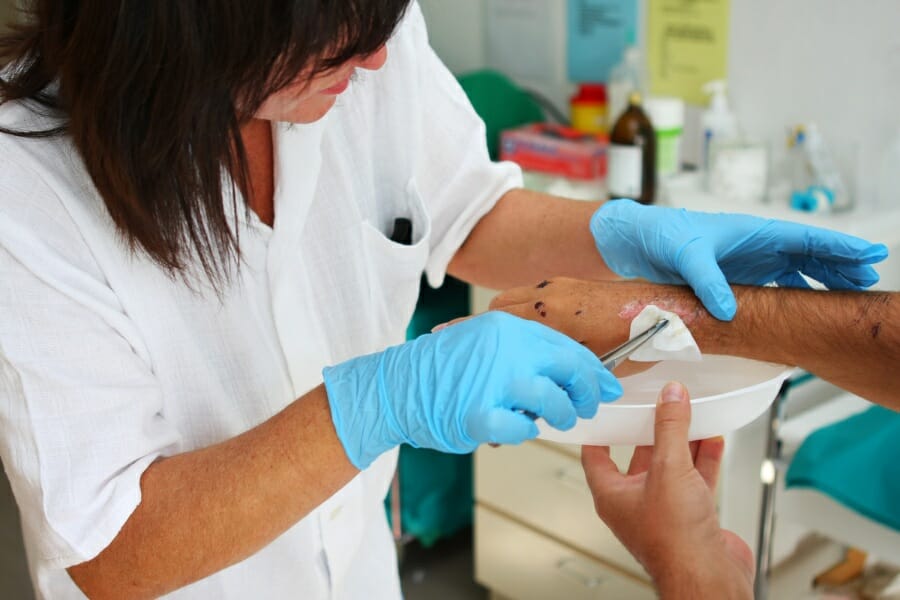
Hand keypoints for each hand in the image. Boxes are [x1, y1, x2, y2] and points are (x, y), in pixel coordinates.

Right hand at [323, 312, 622, 469]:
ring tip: (556, 421)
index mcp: (508, 327)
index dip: (593, 370)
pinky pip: (519, 429)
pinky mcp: (477, 413)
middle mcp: (505, 349)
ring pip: (552, 401)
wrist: (396, 384)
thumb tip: (566, 368)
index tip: (607, 385)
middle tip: (586, 407)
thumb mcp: (485, 341)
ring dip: (560, 415)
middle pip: (569, 370)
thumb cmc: (442, 368)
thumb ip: (521, 349)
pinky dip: (524, 433)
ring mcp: (492, 381)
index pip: (566, 346)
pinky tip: (517, 428)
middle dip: (586, 393)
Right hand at [487, 278, 706, 376]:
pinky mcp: (570, 284)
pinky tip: (544, 334)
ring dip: (512, 320)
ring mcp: (558, 286)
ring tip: (518, 346)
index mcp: (549, 314)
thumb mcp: (590, 364)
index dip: (480, 336)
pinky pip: (536, 296)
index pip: (496, 320)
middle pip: (499, 307)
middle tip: (496, 353)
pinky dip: (530, 313)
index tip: (468, 345)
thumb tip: (534, 397)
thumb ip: (557, 374)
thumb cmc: (635, 338)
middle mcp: (549, 294)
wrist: (664, 312)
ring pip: (517, 300)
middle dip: (492, 328)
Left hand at [582, 381, 753, 597]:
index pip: (595, 454)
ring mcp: (663, 510)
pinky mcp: (691, 517)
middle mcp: (634, 503)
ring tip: (691, 416)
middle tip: (661, 406)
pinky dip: (703, 460)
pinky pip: (694, 480)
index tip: (610, 408)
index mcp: (612, 494)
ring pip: (671, 467)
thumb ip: (670, 429)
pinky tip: (712, 441)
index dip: (601, 429)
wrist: (709, 577)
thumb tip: (670, 398)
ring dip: (683, 443)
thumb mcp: (669, 468)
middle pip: (639, 456)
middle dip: (653, 431)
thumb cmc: (675, 542)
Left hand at [591, 199, 888, 319]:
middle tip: (869, 280)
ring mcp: (748, 263)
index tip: (871, 253)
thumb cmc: (661, 234)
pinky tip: (806, 309)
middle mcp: (756, 246)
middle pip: (810, 255)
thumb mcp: (685, 254)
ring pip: (797, 271)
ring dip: (822, 281)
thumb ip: (707, 279)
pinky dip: (794, 296)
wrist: (634, 241)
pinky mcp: (735, 279)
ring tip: (849, 294)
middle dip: (841, 265)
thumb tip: (729, 310)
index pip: (806, 238)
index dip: (840, 246)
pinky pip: (774, 287)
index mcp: (753, 231)